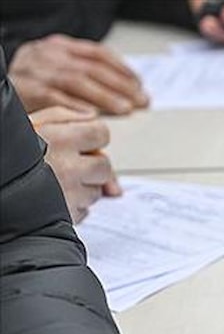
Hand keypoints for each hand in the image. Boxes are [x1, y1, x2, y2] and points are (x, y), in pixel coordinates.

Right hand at [7, 35, 147, 114]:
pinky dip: (78, 106)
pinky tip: (94, 116)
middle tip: (140, 101)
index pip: (98, 53)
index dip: (122, 69)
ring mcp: (37, 71)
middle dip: (121, 85)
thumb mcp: (59, 71)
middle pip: (92, 68)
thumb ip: (87, 76)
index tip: (139, 84)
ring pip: (78, 81)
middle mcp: (48, 55)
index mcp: (59, 46)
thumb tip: (127, 93)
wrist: (1, 92)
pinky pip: (57, 98)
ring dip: (106, 96)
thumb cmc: (35, 85)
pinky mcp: (28, 90)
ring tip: (125, 109)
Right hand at [31, 107, 119, 222]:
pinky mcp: (65, 216)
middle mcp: (68, 166)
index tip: (83, 143)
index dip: (94, 138)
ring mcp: (68, 194)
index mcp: (60, 138)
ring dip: (82, 188)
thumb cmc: (7, 150)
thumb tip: (93, 119)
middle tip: (67, 165)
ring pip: (95, 192)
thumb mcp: (30, 122)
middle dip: (92, 167)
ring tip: (55, 181)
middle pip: (104, 167)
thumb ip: (65, 117)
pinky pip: (84, 212)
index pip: (101, 134)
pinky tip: (53, 198)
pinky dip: (74, 206)